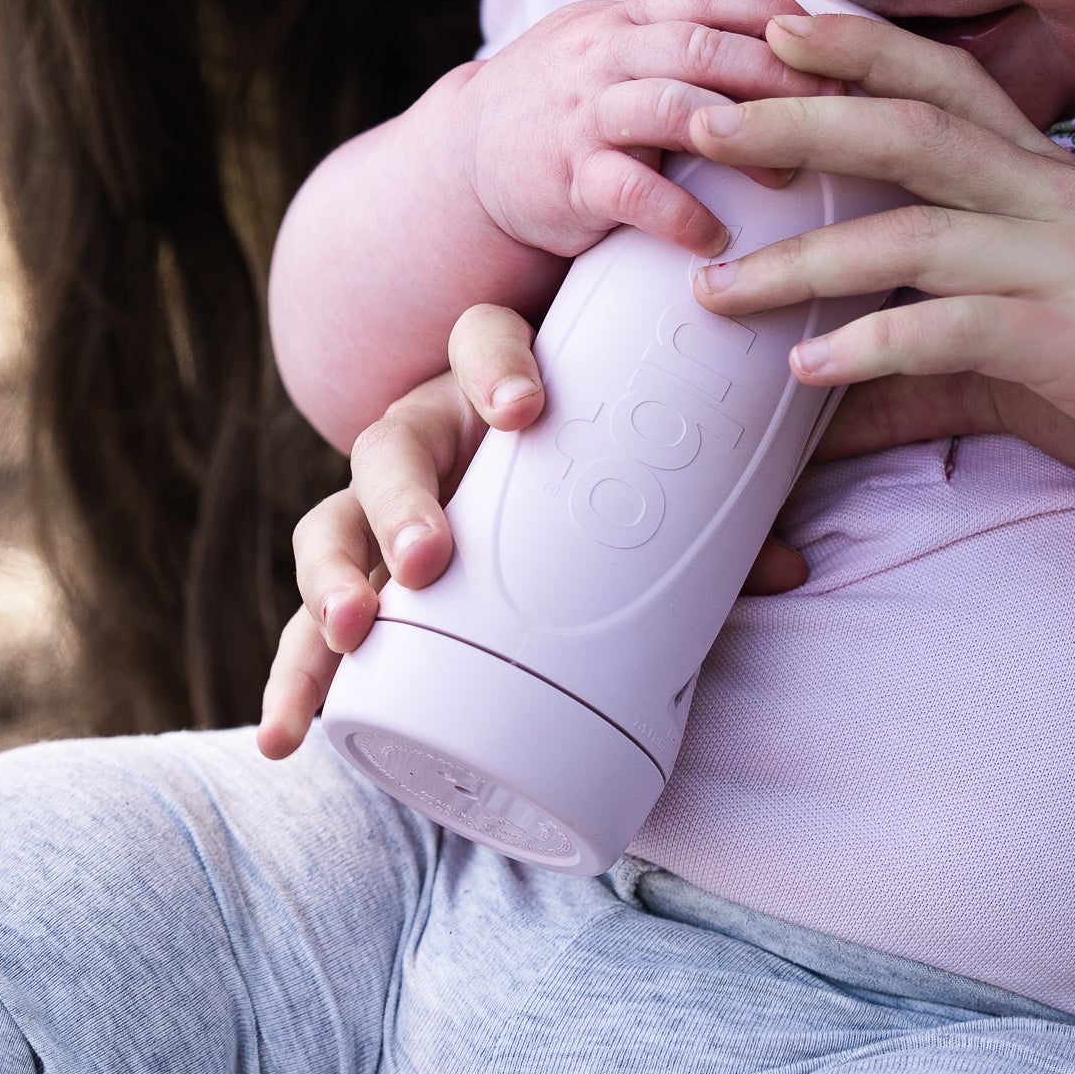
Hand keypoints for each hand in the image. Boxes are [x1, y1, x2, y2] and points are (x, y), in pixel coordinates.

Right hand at [258, 296, 812, 761]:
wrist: (561, 505)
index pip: (478, 337)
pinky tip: (286, 736)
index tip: (527, 412)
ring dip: (329, 580)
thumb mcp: (654, 495)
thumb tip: (787, 569)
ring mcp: (383, 515)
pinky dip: (296, 679)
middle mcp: (429, 439)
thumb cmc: (608, 486)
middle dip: (400, 498)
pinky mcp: (365, 584)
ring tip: (350, 633)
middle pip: (388, 443)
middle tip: (432, 557)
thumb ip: (712, 524)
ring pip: (328, 526)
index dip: (495, 365)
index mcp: (496, 389)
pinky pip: (314, 626)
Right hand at [457, 0, 811, 263]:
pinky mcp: (568, 179)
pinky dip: (679, 214)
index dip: (769, 11)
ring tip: (789, 174)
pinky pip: (629, 191)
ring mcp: (584, 115)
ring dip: (739, 138)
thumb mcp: (608, 34)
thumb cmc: (565, 94)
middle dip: (776, 74)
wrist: (469, 158)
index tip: (829, 43)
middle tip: (838, 108)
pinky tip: (718, 236)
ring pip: (668, 107)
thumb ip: (676, 8)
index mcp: (624, 18)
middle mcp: (604, 55)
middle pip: (700, 47)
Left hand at [684, 10, 1074, 557]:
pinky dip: (875, 348)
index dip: (854, 48)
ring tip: (713, 289)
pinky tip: (808, 374)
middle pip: (910, 128)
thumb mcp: (1027, 368)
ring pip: (917, 231)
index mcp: (1050, 184)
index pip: (944, 84)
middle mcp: (1060, 203)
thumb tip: (822, 399)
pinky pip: (960, 332)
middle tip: (699, 121)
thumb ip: (924, 372)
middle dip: (797, 117)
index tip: (762, 29)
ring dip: (803, 257)